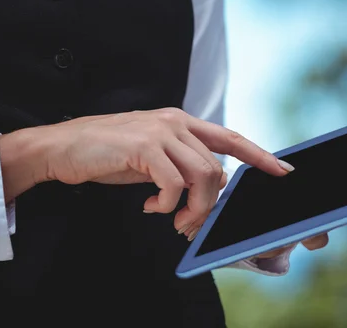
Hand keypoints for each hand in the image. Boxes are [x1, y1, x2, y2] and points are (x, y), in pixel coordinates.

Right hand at [0, 108, 293, 236]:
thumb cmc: (107, 154)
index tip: (282, 171)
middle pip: (217, 167)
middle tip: (189, 224)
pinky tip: (149, 207)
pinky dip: (166, 204)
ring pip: (201, 176)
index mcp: (180, 122)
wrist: (64, 147)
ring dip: (191, 207)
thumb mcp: (151, 158)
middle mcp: (175, 122)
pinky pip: (173, 184)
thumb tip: (211, 187)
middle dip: (210, 204)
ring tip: (171, 218)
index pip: (230, 137)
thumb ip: (181, 165)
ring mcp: (160, 131)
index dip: (259, 154)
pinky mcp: (143, 146)